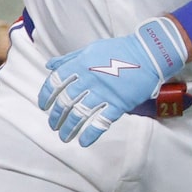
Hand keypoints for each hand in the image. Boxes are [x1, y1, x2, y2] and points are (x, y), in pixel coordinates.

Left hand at [37, 17, 189, 146]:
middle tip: (53, 125)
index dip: (46, 96)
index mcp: (81, 64)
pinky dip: (91, 134)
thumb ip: (69, 59)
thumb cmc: (119, 50)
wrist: (148, 54)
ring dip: (69, 128)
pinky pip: (101, 122)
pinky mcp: (119, 104)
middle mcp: (89, 79)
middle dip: (56, 116)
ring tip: (64, 137)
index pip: (55, 82)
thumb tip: (49, 65)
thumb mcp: (90, 49)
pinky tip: (83, 142)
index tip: (43, 106)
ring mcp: (104, 93)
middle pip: (66, 101)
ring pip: (80, 114)